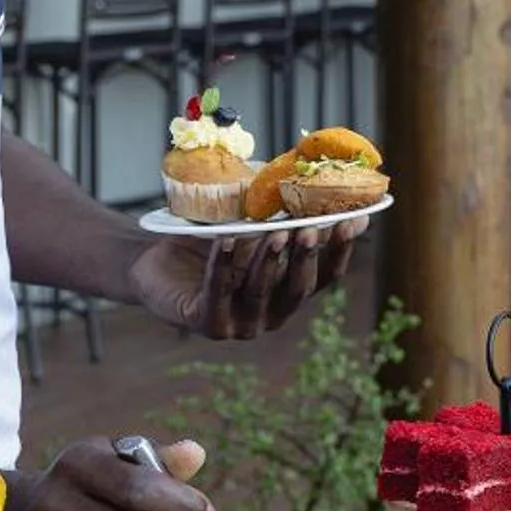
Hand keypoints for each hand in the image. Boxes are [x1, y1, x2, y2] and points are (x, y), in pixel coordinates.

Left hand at [128, 221, 361, 340]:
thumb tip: (320, 185)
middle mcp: (270, 315)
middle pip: (297, 289)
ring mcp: (241, 325)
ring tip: (273, 231)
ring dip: (267, 260)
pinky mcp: (208, 324)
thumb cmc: (209, 243)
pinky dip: (224, 264)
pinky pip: (218, 292)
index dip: (340, 251)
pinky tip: (226, 240)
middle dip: (304, 258)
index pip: (324, 278)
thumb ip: (283, 220)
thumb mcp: (250, 228)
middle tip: (308, 230)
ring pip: (260, 291)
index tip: (354, 221)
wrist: (155, 263)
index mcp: (287, 294)